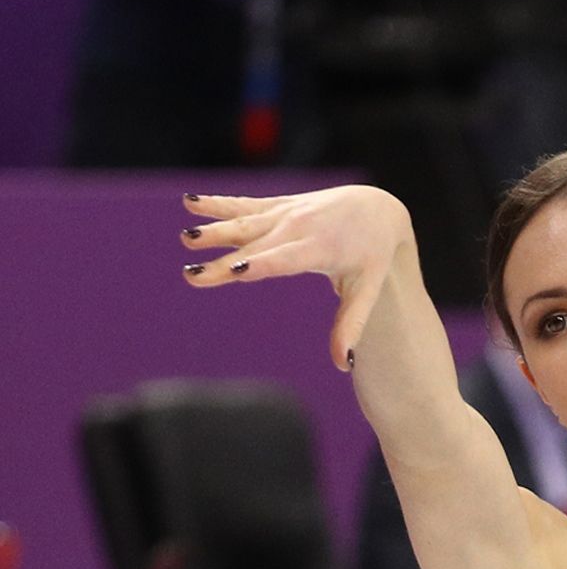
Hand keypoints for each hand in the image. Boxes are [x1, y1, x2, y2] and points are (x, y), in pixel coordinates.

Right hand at [179, 186, 412, 370]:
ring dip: (214, 230)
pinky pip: (244, 205)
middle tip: (192, 276)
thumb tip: (343, 366)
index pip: (286, 259)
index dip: (261, 263)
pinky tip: (189, 202)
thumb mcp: (367, 290)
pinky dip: (217, 204)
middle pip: (256, 247)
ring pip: (245, 223)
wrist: (377, 209)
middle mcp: (299, 228)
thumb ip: (350, 326)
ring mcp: (286, 213)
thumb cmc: (371, 255)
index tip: (236, 270)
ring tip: (187, 238)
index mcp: (320, 249)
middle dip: (224, 261)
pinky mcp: (277, 205)